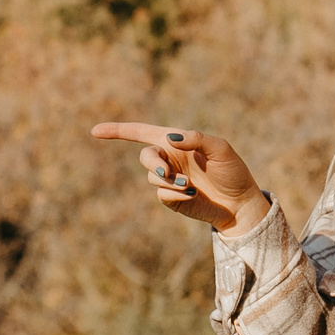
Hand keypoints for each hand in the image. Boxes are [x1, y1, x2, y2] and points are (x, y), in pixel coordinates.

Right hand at [89, 122, 270, 234]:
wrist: (239, 203)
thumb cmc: (232, 171)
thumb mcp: (220, 149)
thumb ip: (197, 138)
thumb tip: (171, 138)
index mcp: (177, 140)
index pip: (141, 132)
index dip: (118, 131)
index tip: (95, 131)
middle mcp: (169, 158)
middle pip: (145, 156)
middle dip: (153, 163)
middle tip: (166, 172)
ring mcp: (169, 179)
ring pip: (152, 177)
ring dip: (167, 180)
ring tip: (189, 185)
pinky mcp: (172, 198)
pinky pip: (162, 194)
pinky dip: (175, 193)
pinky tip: (192, 194)